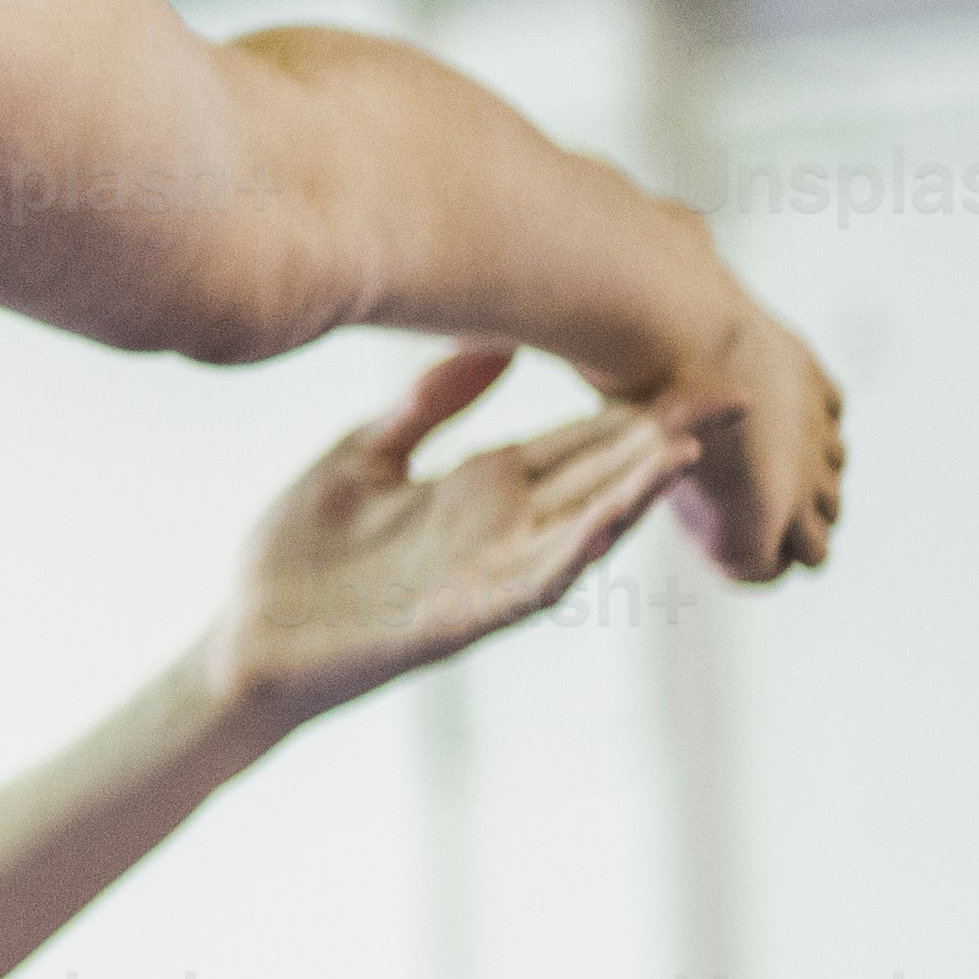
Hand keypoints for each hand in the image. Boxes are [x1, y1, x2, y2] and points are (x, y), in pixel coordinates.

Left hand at [202, 341, 691, 737]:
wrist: (245, 638)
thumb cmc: (299, 552)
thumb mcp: (364, 454)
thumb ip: (428, 403)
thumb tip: (497, 340)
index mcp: (482, 486)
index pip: (579, 438)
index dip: (635, 403)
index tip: (692, 361)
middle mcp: (501, 528)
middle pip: (600, 474)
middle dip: (662, 436)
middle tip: (732, 391)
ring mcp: (488, 573)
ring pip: (583, 526)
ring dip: (636, 492)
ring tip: (690, 446)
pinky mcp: (464, 616)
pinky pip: (534, 580)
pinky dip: (576, 548)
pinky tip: (614, 518)